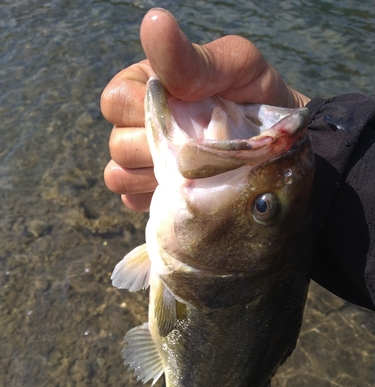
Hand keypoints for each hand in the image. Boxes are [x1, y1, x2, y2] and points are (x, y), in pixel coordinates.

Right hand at [101, 8, 309, 211]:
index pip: (115, 101)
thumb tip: (154, 23)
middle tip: (196, 146)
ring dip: (156, 176)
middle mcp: (136, 122)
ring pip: (118, 174)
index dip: (143, 112)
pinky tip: (183, 188)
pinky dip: (153, 197)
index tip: (184, 114)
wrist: (278, 142)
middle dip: (156, 149)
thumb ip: (194, 58)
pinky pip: (130, 198)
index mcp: (147, 85)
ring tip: (193, 169)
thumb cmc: (255, 95)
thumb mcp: (236, 66)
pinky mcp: (147, 190)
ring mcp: (140, 160)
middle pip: (116, 143)